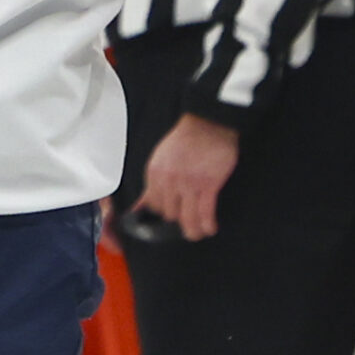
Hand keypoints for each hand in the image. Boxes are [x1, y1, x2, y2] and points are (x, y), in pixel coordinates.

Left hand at [132, 113, 241, 239]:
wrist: (209, 122)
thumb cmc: (187, 137)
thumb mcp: (162, 157)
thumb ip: (156, 180)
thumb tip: (144, 204)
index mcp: (155, 174)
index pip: (152, 206)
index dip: (161, 215)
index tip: (168, 218)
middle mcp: (169, 182)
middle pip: (169, 215)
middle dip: (177, 222)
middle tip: (186, 223)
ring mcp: (189, 185)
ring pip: (186, 220)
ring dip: (193, 230)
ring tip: (198, 232)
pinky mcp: (208, 185)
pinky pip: (205, 214)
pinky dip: (207, 225)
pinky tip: (210, 228)